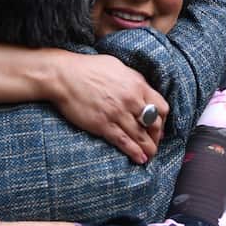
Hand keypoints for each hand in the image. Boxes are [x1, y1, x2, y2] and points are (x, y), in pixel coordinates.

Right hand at [52, 54, 167, 163]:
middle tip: (154, 143)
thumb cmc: (89, 69)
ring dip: (148, 148)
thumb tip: (145, 94)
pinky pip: (123, 141)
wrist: (64, 75)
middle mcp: (131, 100)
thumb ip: (135, 81)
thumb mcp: (119, 67)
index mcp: (137, 84)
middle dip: (156, 137)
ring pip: (140, 136)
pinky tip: (140, 158)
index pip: (161, 107)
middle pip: (154, 124)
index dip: (162, 121)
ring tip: (150, 155)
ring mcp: (117, 113)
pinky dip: (134, 151)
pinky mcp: (103, 124)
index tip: (159, 127)